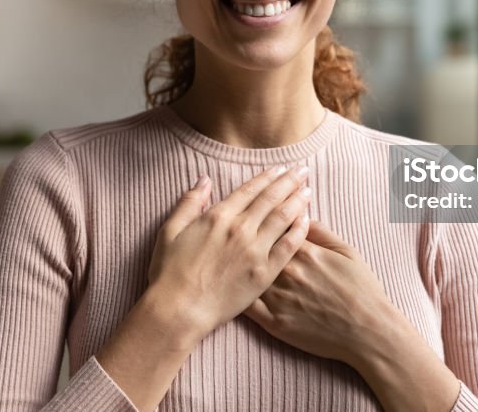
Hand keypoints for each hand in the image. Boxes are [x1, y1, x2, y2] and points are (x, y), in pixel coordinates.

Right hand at [145, 165, 312, 338]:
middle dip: (289, 181)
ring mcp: (255, 251)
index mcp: (219, 216)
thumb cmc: (169, 273)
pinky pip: (288, 247)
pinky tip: (307, 221)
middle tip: (303, 170)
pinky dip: (300, 231)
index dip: (267, 177)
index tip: (280, 168)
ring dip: (298, 201)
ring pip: (283, 218)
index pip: (250, 190)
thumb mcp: (170, 230)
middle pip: (271, 198)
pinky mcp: (264, 274)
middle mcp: (240, 229)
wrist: (178, 310)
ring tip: (308, 189)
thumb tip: (204, 180)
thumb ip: (189, 202)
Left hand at [243, 219, 398, 367]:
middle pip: (256, 247)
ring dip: (239, 264)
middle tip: (239, 235)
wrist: (368, 331)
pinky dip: (238, 294)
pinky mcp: (274, 323)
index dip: (264, 220)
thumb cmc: (362, 289)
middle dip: (247, 239)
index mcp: (304, 251)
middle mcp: (288, 272)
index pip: (274, 226)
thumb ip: (321, 232)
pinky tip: (233, 287)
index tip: (259, 216)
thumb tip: (300, 215)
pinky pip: (246, 306)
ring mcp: (279, 298)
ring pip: (247, 274)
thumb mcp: (347, 251)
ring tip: (232, 258)